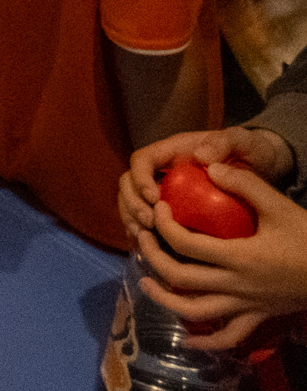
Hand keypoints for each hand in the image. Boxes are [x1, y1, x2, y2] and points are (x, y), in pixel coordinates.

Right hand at [119, 126, 296, 239]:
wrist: (262, 167)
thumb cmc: (252, 152)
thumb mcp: (245, 141)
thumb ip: (226, 142)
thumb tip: (200, 157)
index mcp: (173, 151)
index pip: (142, 160)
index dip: (140, 179)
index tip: (154, 198)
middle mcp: (162, 170)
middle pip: (128, 184)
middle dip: (132, 204)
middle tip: (150, 223)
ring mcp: (163, 190)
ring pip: (131, 203)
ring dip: (132, 221)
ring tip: (147, 238)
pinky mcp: (170, 210)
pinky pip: (146, 221)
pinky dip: (144, 234)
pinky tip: (152, 248)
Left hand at [136, 159, 306, 348]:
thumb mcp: (281, 207)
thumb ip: (246, 185)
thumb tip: (210, 167)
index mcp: (239, 256)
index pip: (186, 244)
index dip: (164, 226)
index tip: (158, 210)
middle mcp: (236, 285)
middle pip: (180, 277)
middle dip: (153, 258)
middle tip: (142, 239)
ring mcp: (246, 305)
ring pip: (195, 312)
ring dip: (165, 300)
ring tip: (146, 283)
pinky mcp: (258, 317)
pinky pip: (228, 337)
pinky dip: (207, 343)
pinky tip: (188, 342)